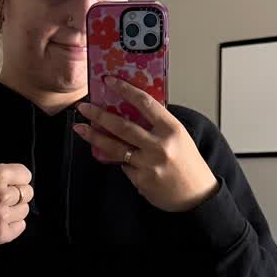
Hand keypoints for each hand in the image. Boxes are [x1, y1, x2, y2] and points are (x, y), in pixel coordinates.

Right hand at [0, 102, 32, 246]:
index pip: (25, 174)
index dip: (13, 177)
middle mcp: (2, 196)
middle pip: (28, 192)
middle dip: (14, 193)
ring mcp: (2, 217)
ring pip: (25, 210)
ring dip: (13, 209)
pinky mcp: (2, 234)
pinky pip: (21, 227)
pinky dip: (11, 225)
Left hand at [74, 80, 219, 213]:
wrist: (196, 195)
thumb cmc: (188, 163)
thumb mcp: (179, 137)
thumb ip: (158, 125)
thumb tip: (131, 110)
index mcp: (172, 129)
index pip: (145, 103)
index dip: (125, 90)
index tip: (109, 81)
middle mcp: (160, 146)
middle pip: (122, 126)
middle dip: (99, 115)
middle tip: (84, 108)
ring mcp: (148, 164)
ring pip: (115, 147)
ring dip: (94, 137)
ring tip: (80, 128)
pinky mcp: (140, 180)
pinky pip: (123, 165)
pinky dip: (121, 160)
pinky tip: (122, 159)